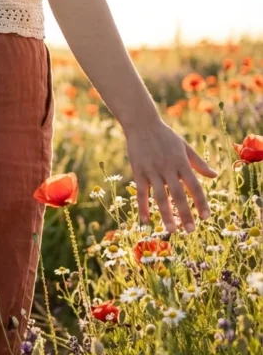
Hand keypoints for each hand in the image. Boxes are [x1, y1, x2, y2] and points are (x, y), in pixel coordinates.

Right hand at [124, 118, 217, 233]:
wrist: (142, 123)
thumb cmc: (166, 136)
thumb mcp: (184, 147)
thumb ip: (199, 163)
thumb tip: (215, 176)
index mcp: (182, 162)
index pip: (194, 186)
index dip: (201, 202)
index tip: (206, 217)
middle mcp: (168, 168)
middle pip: (179, 194)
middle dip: (185, 213)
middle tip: (190, 230)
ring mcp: (152, 170)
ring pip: (160, 196)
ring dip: (166, 214)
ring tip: (172, 229)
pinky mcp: (138, 171)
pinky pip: (142, 192)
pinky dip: (143, 207)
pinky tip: (146, 221)